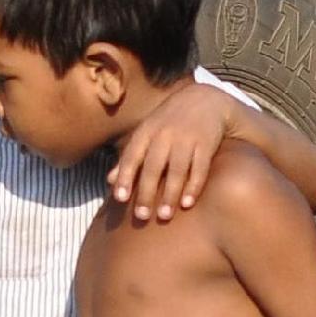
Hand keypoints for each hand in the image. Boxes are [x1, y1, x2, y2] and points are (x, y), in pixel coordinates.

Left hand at [108, 80, 236, 219]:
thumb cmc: (170, 122)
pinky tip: (187, 203)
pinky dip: (194, 186)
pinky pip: (200, 167)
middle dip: (146, 192)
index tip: (120, 198)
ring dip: (170, 194)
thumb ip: (129, 157)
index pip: (132, 156)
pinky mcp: (207, 143)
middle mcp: (165, 134)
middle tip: (141, 217)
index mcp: (147, 132)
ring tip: (164, 216)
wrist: (207, 99)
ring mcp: (187, 138)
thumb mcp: (147, 133)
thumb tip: (109, 181)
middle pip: (153, 166)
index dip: (125, 176)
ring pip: (177, 169)